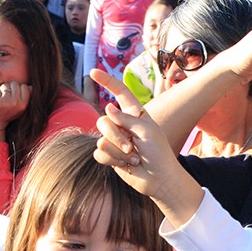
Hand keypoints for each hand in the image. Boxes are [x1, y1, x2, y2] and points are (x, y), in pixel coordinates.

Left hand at [0, 82, 29, 132]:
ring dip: (2, 90)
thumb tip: (31, 87)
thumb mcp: (20, 108)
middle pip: (15, 84)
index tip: (15, 95)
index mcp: (24, 104)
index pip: (25, 87)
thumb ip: (26, 97)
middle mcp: (17, 103)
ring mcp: (7, 102)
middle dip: (11, 88)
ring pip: (6, 85)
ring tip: (2, 99)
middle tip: (7, 97)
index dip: (19, 89)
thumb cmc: (8, 114)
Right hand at [91, 70, 195, 204]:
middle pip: (104, 121)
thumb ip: (126, 118)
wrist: (159, 178)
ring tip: (133, 158)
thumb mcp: (147, 130)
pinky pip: (99, 153)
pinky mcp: (109, 155)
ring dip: (118, 151)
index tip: (92, 72)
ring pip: (101, 138)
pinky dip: (113, 160)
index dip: (107, 81)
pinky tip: (126, 165)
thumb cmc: (158, 153)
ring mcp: (115, 140)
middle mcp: (123, 124)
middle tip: (132, 148)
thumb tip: (107, 108)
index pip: (120, 93)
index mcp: (135, 114)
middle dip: (116, 136)